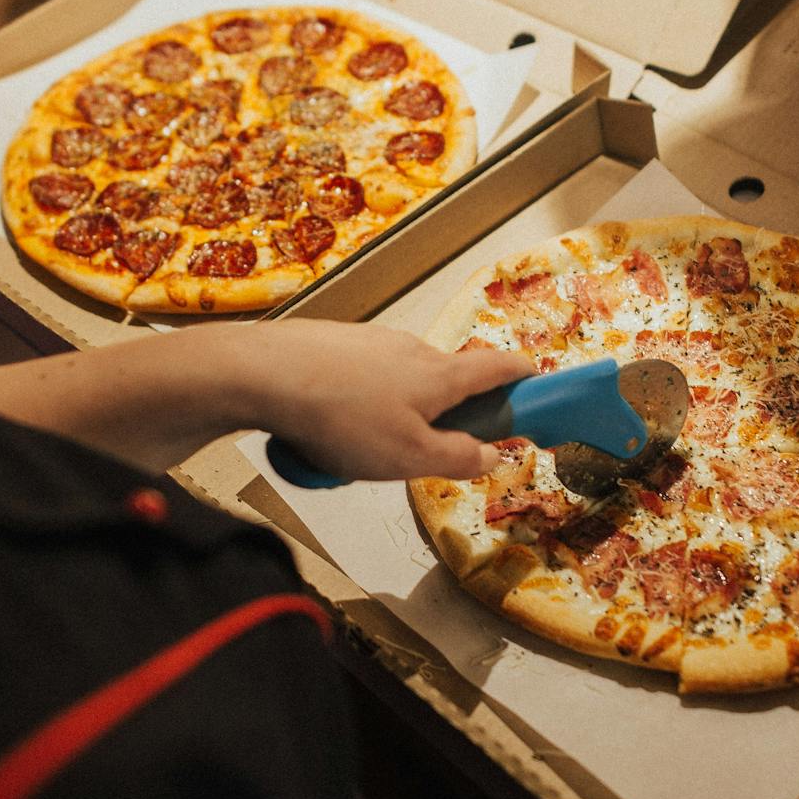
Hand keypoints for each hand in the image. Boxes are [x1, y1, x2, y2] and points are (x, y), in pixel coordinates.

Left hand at [252, 320, 532, 482]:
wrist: (262, 373)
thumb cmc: (346, 419)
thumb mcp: (410, 457)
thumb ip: (456, 457)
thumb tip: (491, 453)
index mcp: (441, 374)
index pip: (497, 367)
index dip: (523, 376)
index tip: (536, 382)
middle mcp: (410, 348)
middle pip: (445, 377)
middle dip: (444, 412)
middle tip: (424, 451)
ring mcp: (368, 341)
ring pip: (397, 381)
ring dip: (392, 414)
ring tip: (357, 451)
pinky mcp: (331, 343)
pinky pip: (357, 380)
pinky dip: (353, 406)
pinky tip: (322, 431)